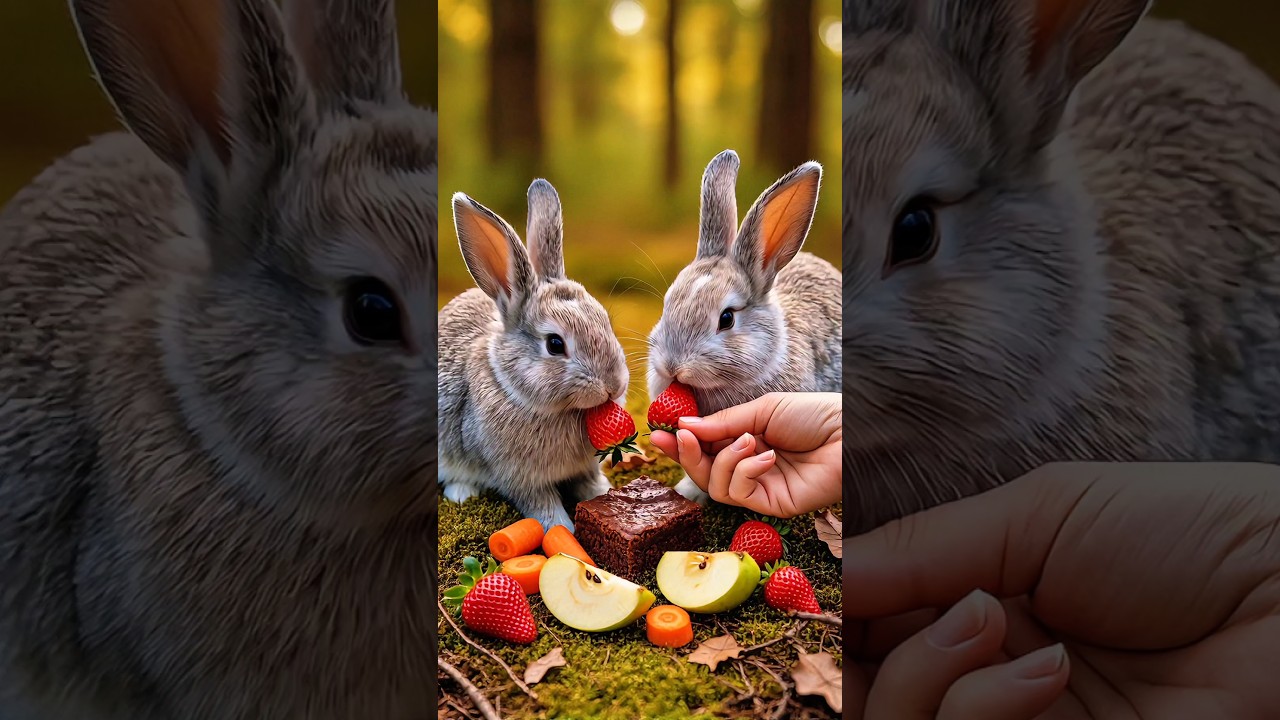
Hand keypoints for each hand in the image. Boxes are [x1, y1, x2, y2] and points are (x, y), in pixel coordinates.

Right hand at [649, 392, 839, 516]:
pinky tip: (765, 456)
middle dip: (687, 455)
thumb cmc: (814, 416)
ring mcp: (760, 488)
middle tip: (679, 438)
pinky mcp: (772, 506)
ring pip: (716, 486)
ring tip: (749, 440)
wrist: (850, 432)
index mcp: (747, 440)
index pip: (705, 447)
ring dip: (725, 460)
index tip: (657, 431)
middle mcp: (749, 466)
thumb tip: (684, 427)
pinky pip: (738, 494)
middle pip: (703, 471)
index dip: (680, 442)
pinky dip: (744, 472)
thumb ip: (723, 424)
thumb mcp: (762, 410)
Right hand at [842, 462, 1279, 718]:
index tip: (802, 597)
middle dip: (863, 653)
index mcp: (974, 601)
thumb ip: (922, 549)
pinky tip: (1044, 669)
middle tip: (912, 612)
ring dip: (932, 677)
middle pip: (865, 689)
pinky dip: (982, 709)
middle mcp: (983, 671)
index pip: (869, 624)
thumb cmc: (1181, 534)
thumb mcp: (1036, 515)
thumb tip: (823, 572)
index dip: (828, 617)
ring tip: (998, 626)